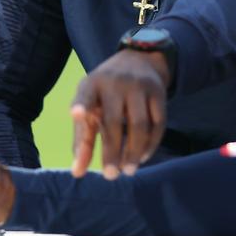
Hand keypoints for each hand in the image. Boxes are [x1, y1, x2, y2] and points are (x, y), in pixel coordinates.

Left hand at [70, 49, 168, 179]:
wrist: (139, 60)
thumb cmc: (105, 93)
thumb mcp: (90, 106)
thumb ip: (83, 138)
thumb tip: (77, 173)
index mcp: (92, 84)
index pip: (85, 94)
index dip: (81, 104)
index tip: (76, 115)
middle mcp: (115, 82)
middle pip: (114, 121)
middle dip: (112, 151)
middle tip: (110, 175)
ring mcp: (139, 86)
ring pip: (140, 125)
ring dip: (134, 151)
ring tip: (128, 170)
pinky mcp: (159, 92)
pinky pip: (158, 123)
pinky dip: (151, 143)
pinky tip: (143, 156)